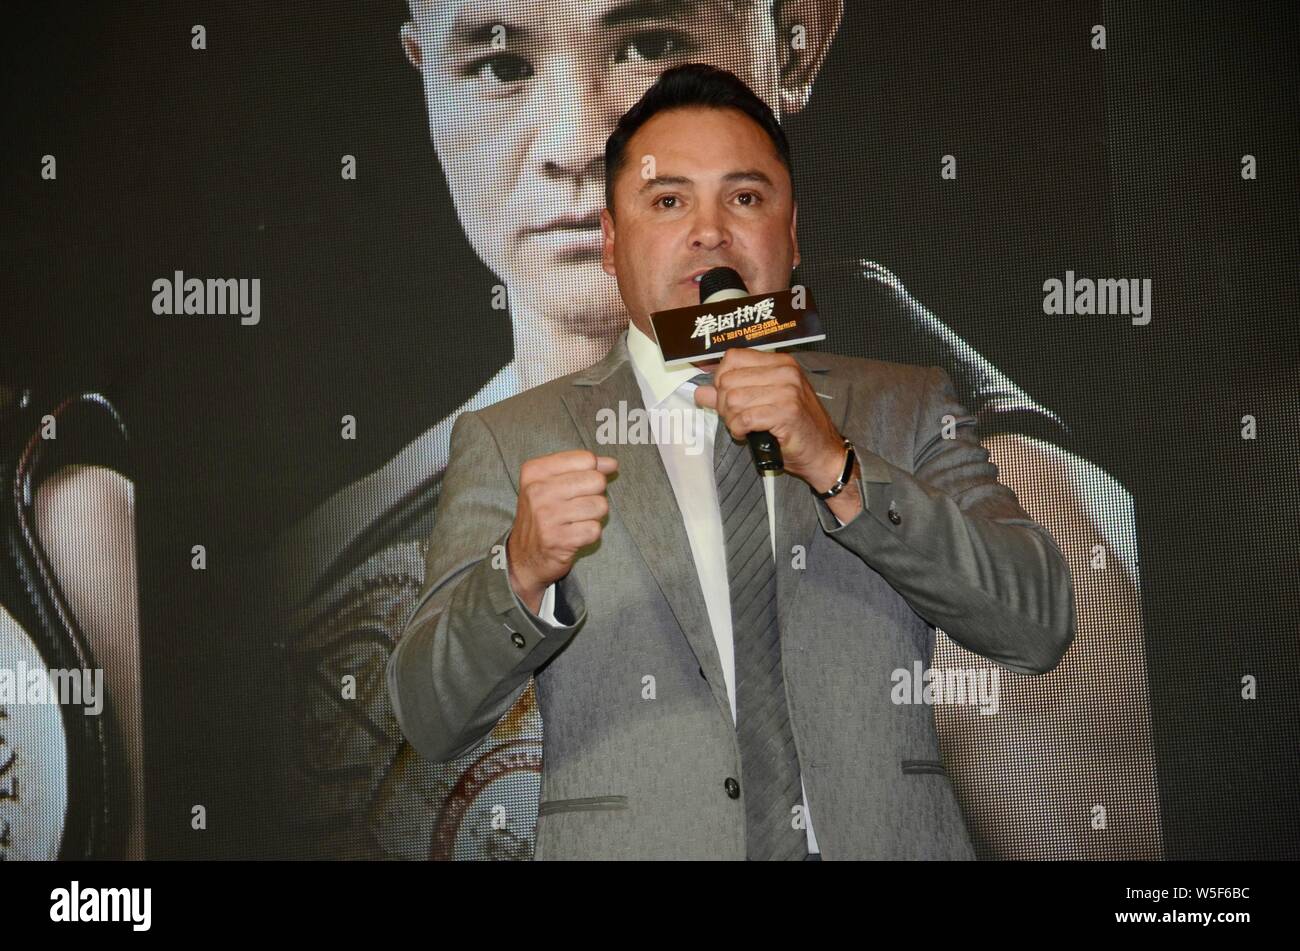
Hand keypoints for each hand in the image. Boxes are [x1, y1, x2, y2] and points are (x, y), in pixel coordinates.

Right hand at [506, 449, 617, 613]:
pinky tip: (575, 535)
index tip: (579, 485)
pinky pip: (595, 529)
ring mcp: (547, 516)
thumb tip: (612, 464)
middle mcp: (538, 491)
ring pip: (600, 505)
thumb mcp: (552, 484)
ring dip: (594, 515)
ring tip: (577, 520)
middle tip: (578, 505)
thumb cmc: (543, 515)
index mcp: (535, 471)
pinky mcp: (558, 540)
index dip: (592, 472)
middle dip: (595, 494)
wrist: (523, 557)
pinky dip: (590, 533)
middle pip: (596, 480)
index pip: (586, 459)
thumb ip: (583, 469)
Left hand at [692, 348, 846, 489]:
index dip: (721, 380)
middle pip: (728, 380)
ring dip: (732, 419)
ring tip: (744, 427)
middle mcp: (785, 372)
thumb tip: (701, 392)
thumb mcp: (762, 404)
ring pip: (733, 400)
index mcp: (780, 363)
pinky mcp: (786, 412)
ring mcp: (787, 391)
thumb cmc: (795, 428)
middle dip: (724, 404)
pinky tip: (748, 434)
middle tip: (737, 418)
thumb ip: (730, 394)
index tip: (728, 398)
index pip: (732, 358)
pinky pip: (743, 419)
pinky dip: (739, 430)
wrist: (824, 452)